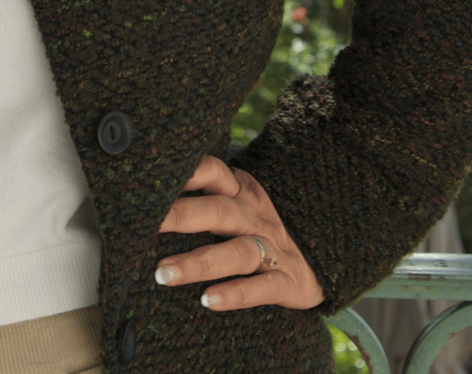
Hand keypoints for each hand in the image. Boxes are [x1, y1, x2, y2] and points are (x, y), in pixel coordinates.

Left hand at [154, 155, 323, 311]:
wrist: (325, 253)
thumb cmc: (260, 225)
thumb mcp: (238, 201)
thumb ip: (204, 195)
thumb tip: (147, 195)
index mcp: (240, 190)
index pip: (211, 171)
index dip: (184, 172)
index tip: (149, 181)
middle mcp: (255, 215)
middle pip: (218, 211)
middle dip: (181, 216)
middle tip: (146, 226)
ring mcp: (274, 248)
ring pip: (237, 252)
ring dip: (199, 263)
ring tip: (163, 274)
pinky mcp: (289, 282)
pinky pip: (262, 288)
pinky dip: (236, 294)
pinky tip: (207, 300)